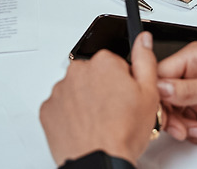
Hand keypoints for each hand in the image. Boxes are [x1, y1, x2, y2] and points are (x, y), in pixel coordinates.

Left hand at [40, 31, 162, 165]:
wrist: (99, 162)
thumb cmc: (122, 133)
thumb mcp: (149, 93)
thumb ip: (145, 59)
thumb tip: (143, 39)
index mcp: (103, 63)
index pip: (115, 63)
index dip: (124, 82)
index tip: (126, 97)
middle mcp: (78, 72)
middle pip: (95, 74)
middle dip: (104, 89)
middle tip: (115, 112)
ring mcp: (60, 91)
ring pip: (77, 90)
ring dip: (86, 101)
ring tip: (100, 123)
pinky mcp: (48, 109)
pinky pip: (61, 106)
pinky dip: (70, 115)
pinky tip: (85, 127)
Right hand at [155, 41, 196, 143]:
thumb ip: (192, 88)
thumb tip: (163, 87)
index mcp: (195, 56)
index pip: (161, 73)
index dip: (158, 95)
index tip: (162, 112)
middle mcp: (191, 72)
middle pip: (163, 96)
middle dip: (173, 116)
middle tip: (183, 129)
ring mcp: (194, 91)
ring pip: (173, 112)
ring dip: (185, 126)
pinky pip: (185, 122)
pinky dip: (194, 131)